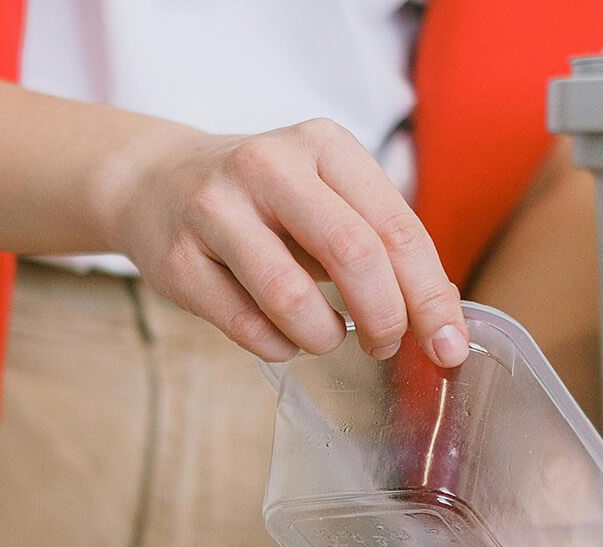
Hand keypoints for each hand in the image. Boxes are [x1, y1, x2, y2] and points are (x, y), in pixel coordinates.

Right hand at [99, 118, 469, 366]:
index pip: (396, 227)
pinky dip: (277, 346)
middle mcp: (269, 165)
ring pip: (290, 296)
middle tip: (386, 346)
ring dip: (324, 336)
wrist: (155, 182)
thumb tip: (443, 315)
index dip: (429, 295)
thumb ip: (380, 245)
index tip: (447, 346)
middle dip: (385, 318)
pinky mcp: (177, 259)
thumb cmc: (263, 201)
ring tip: (326, 338)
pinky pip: (244, 325)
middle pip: (353, 254)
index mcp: (323, 144)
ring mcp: (215, 209)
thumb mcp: (326, 196)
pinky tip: (282, 337)